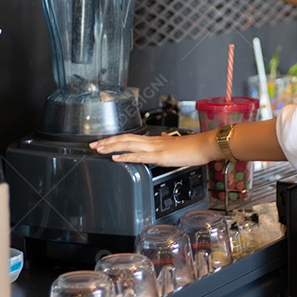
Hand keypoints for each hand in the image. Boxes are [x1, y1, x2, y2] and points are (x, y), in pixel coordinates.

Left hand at [90, 130, 221, 166]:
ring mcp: (155, 148)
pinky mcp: (159, 156)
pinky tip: (115, 158)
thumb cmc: (193, 146)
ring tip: (98, 149)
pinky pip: (139, 156)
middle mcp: (152, 141)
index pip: (130, 138)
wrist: (204, 145)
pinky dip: (125, 156)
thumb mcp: (177, 143)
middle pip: (125, 139)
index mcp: (155, 140)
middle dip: (107, 142)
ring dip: (111, 146)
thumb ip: (168, 141)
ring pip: (128, 144)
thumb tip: (165, 138)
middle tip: (91, 145)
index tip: (103, 142)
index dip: (115, 139)